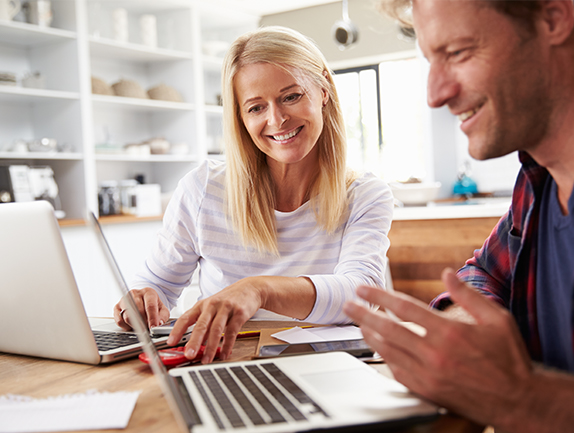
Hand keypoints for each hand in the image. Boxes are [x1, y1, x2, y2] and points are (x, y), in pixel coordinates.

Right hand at [114, 287, 169, 330]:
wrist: (144, 301)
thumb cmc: (154, 306)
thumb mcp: (162, 310)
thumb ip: (163, 317)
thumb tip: (158, 324)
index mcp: (148, 292)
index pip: (150, 306)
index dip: (152, 318)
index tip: (153, 327)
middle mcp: (135, 294)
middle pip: (138, 311)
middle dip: (144, 323)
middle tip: (148, 328)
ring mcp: (124, 300)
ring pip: (128, 317)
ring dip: (135, 325)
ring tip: (141, 326)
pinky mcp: (116, 307)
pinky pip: (119, 321)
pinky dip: (126, 327)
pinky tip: (132, 325)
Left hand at [167, 277, 263, 363]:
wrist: (250, 288)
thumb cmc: (229, 299)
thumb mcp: (212, 308)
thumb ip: (204, 324)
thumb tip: (194, 343)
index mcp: (202, 304)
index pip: (186, 317)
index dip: (177, 330)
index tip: (170, 342)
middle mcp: (213, 305)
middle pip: (201, 325)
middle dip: (194, 341)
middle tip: (188, 354)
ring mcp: (226, 308)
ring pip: (216, 329)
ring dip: (211, 347)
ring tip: (206, 360)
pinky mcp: (239, 313)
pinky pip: (232, 332)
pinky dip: (227, 345)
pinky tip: (224, 354)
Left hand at [343, 268, 532, 427]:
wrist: (517, 400)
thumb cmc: (508, 357)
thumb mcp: (497, 318)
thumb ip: (468, 294)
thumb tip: (446, 273)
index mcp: (449, 332)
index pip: (403, 307)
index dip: (379, 295)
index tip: (363, 288)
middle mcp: (434, 353)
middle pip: (387, 328)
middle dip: (363, 314)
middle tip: (347, 305)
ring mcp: (428, 374)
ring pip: (388, 351)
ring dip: (370, 335)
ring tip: (359, 324)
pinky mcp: (427, 391)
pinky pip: (397, 371)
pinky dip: (384, 358)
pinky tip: (379, 348)